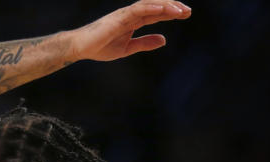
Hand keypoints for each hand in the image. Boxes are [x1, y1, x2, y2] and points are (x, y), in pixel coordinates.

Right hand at [70, 0, 191, 62]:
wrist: (81, 47)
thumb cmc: (100, 47)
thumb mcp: (128, 48)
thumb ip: (145, 43)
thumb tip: (164, 40)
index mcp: (133, 21)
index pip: (156, 14)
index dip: (171, 13)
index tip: (185, 14)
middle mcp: (131, 14)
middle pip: (156, 6)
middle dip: (173, 7)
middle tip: (188, 11)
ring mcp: (125, 14)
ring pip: (149, 5)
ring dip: (165, 6)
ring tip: (180, 10)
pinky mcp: (119, 17)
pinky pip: (138, 9)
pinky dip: (151, 8)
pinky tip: (163, 9)